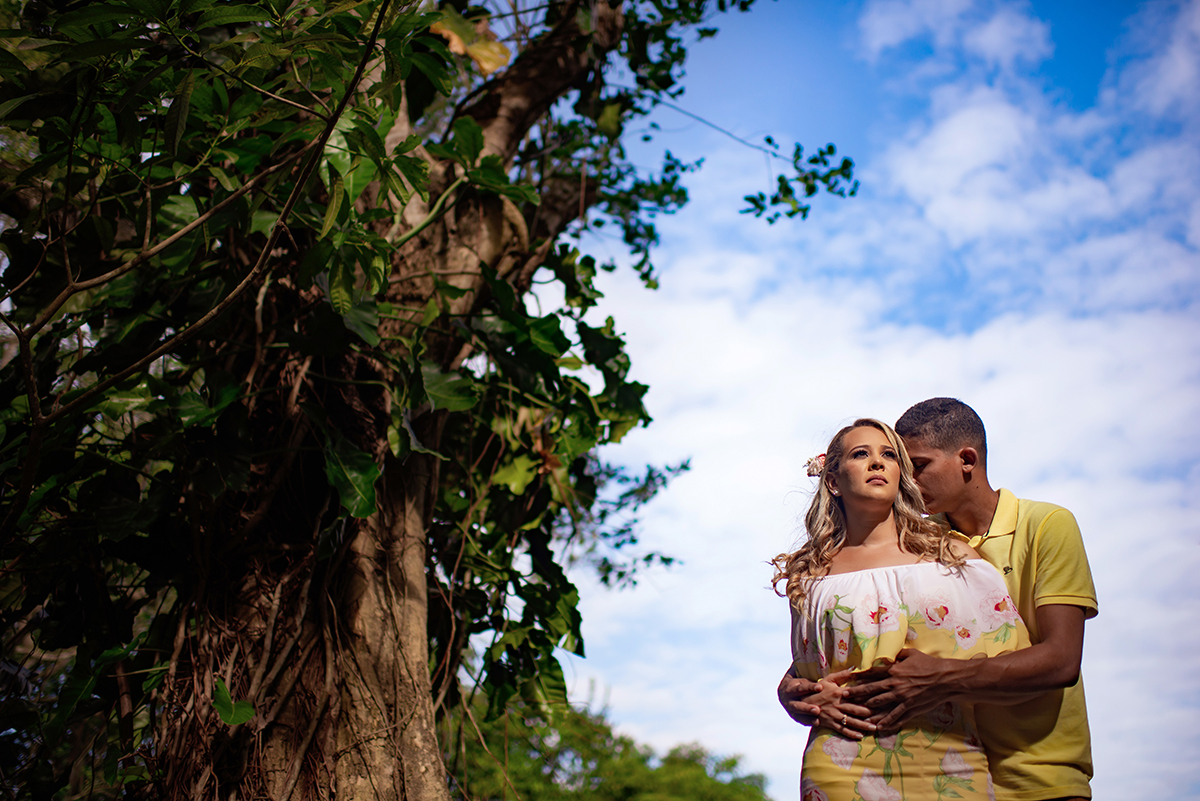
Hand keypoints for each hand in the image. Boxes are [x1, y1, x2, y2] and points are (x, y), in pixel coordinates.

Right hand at [777, 669, 821, 724]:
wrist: (784, 693)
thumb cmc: (798, 680)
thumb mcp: (799, 672)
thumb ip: (806, 664)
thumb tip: (812, 648)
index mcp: (789, 686)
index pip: (801, 687)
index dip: (810, 687)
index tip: (820, 687)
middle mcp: (788, 698)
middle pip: (797, 702)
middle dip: (807, 705)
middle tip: (817, 708)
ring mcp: (790, 708)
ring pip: (798, 712)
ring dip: (807, 713)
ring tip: (817, 713)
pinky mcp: (795, 716)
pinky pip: (801, 720)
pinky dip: (809, 721)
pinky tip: (817, 723)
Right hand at [779, 668, 874, 738]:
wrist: (801, 699)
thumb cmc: (817, 688)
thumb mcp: (828, 679)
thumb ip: (841, 675)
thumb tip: (854, 668)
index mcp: (838, 692)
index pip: (855, 696)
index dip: (866, 698)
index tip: (878, 700)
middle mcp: (837, 704)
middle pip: (855, 710)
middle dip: (868, 715)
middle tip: (881, 718)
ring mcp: (833, 715)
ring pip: (850, 722)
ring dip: (863, 726)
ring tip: (874, 729)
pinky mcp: (828, 723)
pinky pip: (841, 730)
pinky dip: (850, 734)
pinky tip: (860, 737)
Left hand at [841, 649, 958, 729]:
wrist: (945, 679)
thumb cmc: (929, 664)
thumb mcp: (912, 654)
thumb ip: (898, 654)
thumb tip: (889, 653)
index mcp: (894, 670)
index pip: (872, 673)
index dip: (860, 676)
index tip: (849, 679)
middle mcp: (894, 684)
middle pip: (871, 690)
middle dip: (857, 693)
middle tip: (845, 697)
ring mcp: (902, 697)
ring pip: (881, 704)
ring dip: (868, 709)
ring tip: (858, 713)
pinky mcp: (910, 707)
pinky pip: (896, 716)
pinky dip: (887, 722)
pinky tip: (880, 727)